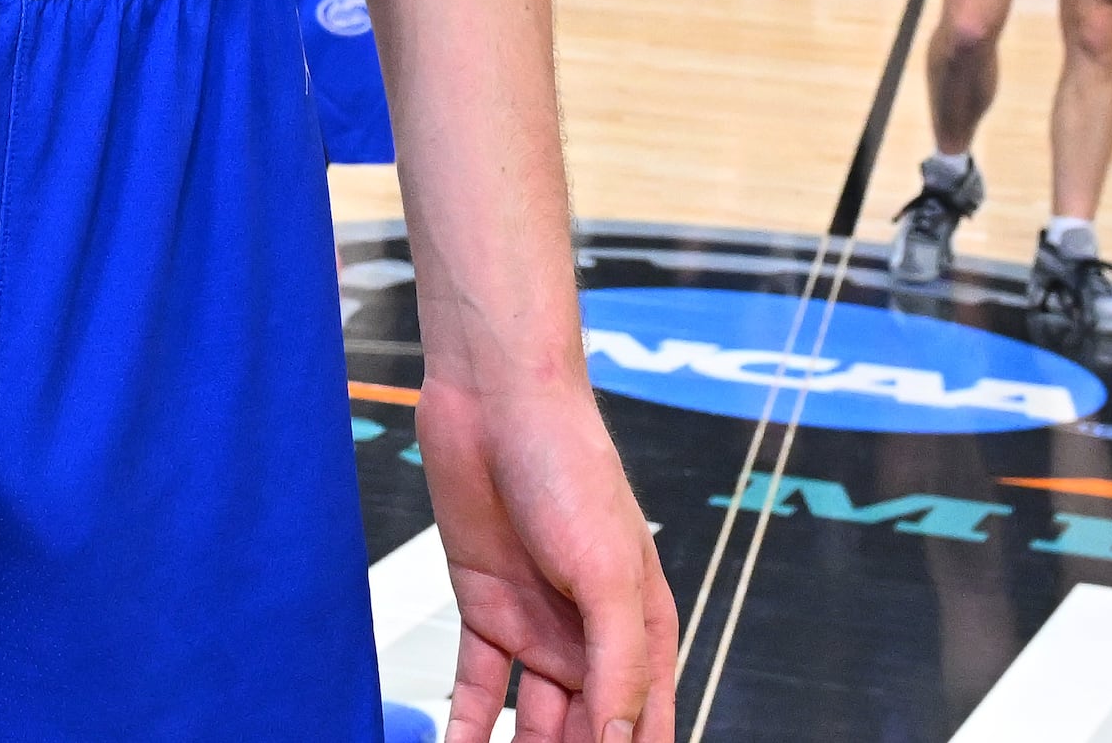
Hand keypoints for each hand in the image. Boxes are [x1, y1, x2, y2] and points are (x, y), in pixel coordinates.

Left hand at [423, 369, 679, 742]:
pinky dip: (466, 728)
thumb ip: (619, 665)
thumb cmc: (572, 469)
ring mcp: (538, 629)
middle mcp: (593, 642)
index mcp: (644, 635)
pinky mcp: (485, 611)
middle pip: (586, 734)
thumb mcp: (608, 573)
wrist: (496, 402)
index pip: (646, 729)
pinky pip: (477, 687)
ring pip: (531, 724)